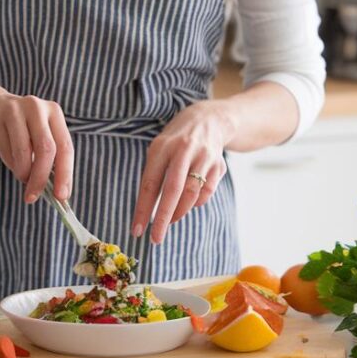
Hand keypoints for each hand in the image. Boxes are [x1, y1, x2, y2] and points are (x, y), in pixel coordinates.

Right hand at [0, 89, 74, 202]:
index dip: (65, 174)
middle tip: (33, 196)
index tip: (61, 197)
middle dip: (40, 178)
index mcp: (54, 112)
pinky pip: (5, 150)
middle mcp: (37, 108)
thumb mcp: (39, 135)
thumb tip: (57, 192)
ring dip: (23, 172)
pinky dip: (10, 164)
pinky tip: (11, 163)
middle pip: (46, 149)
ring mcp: (14, 110)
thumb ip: (50, 157)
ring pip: (24, 151)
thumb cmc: (20, 128)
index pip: (65, 147)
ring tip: (22, 177)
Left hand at [131, 100, 233, 243]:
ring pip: (192, 194)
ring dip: (180, 213)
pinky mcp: (219, 164)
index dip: (143, 209)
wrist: (210, 119)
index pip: (150, 184)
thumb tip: (148, 210)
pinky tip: (189, 203)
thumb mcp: (159, 150)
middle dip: (163, 218)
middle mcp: (184, 150)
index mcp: (162, 147)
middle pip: (173, 191)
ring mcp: (204, 157)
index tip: (137, 230)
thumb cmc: (176, 139)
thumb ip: (154, 175)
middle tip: (155, 238)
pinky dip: (196, 202)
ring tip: (170, 221)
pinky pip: (207, 192)